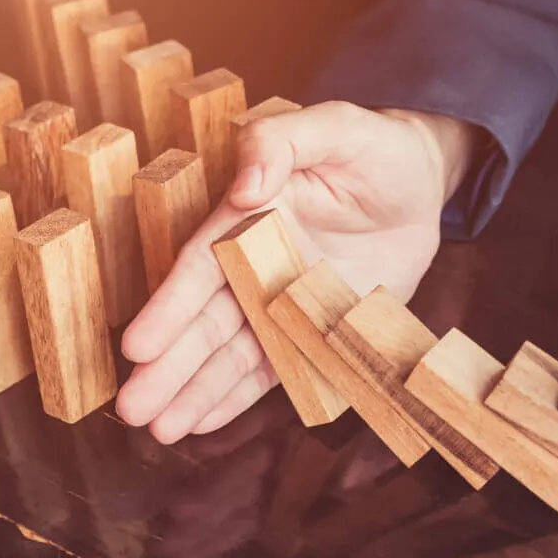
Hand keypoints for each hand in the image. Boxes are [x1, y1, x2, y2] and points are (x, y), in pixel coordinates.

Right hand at [116, 102, 477, 443]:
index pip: (200, 269)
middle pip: (206, 323)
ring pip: (232, 354)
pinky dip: (239, 396)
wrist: (423, 183)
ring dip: (195, 391)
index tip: (138, 348)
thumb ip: (279, 143)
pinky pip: (274, 368)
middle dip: (169, 368)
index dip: (169, 310)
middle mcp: (257, 264)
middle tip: (134, 410)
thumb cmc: (374, 148)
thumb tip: (246, 187)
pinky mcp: (314, 328)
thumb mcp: (332, 127)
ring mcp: (283, 302)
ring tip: (161, 430)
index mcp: (248, 218)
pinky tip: (202, 423)